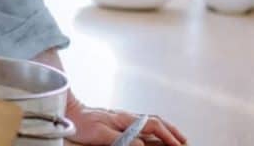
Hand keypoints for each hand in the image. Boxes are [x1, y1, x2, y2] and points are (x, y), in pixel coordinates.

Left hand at [66, 101, 186, 145]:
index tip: (179, 145)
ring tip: (175, 139)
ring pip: (150, 123)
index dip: (168, 135)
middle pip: (156, 122)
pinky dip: (152, 131)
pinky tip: (153, 137)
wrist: (69, 111)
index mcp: (126, 118)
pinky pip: (141, 126)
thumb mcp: (100, 134)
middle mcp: (127, 117)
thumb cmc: (81, 121)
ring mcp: (123, 119)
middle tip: (184, 142)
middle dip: (172, 132)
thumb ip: (121, 140)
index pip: (154, 125)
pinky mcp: (118, 122)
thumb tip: (142, 145)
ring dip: (164, 131)